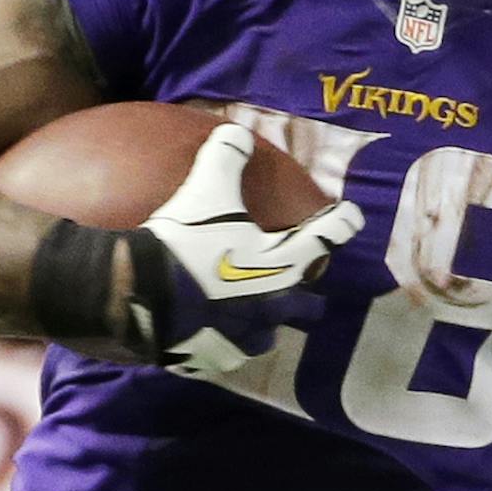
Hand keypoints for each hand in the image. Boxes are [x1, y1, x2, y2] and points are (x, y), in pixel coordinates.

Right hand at [131, 124, 363, 374]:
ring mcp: (242, 337)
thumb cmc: (182, 239)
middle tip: (297, 283)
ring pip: (266, 338)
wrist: (139, 293)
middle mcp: (272, 304)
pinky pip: (225, 356)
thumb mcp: (205, 189)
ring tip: (249, 316)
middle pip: (308, 307)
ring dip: (261, 326)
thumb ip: (226, 157)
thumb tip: (237, 132)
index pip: (327, 237)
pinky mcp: (211, 358)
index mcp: (281, 263)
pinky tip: (205, 335)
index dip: (343, 222)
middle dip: (309, 298)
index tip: (352, 216)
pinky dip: (219, 345)